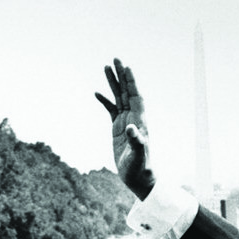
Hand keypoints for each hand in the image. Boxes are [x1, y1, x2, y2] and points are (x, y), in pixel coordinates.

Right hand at [95, 58, 155, 199]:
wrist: (139, 179)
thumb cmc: (141, 168)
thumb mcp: (138, 155)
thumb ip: (136, 141)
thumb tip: (131, 128)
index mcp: (140, 121)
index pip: (136, 96)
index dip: (131, 82)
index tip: (126, 67)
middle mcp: (134, 119)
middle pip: (127, 92)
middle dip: (121, 76)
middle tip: (115, 59)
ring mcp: (125, 123)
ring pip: (119, 98)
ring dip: (113, 83)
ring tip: (106, 67)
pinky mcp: (118, 130)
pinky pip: (111, 110)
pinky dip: (105, 101)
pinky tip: (97, 93)